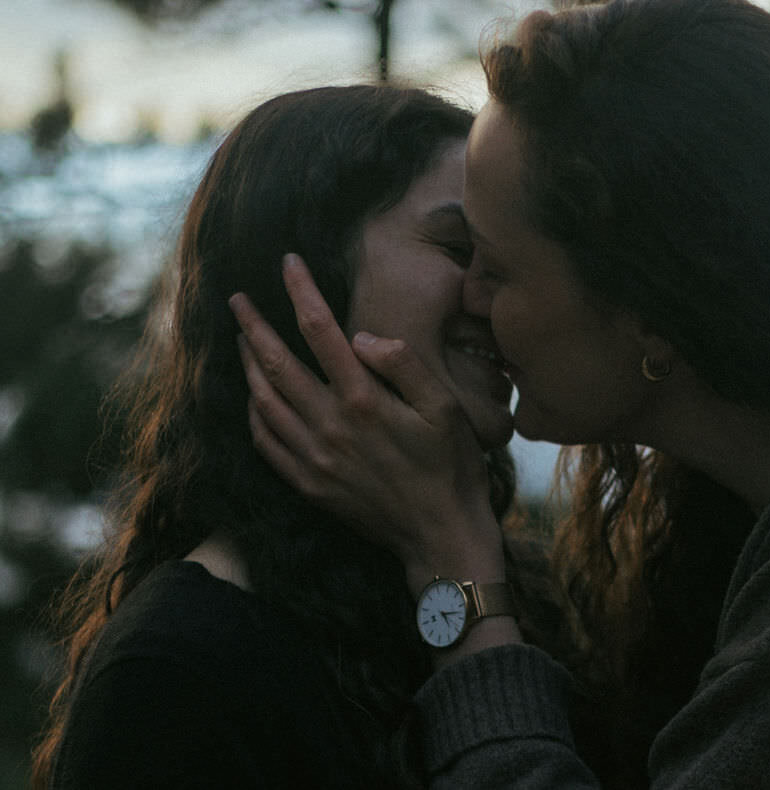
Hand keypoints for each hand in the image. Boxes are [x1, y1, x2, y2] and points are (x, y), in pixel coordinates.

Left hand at [229, 254, 505, 590]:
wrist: (440, 534)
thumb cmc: (451, 466)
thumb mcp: (445, 407)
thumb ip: (404, 364)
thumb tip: (360, 337)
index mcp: (364, 400)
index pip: (320, 331)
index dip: (301, 291)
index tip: (288, 263)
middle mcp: (331, 426)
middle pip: (276, 363)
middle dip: (252, 325)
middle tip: (236, 299)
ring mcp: (315, 458)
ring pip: (263, 401)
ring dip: (246, 366)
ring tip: (240, 341)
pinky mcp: (310, 484)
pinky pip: (266, 443)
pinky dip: (253, 414)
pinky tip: (254, 399)